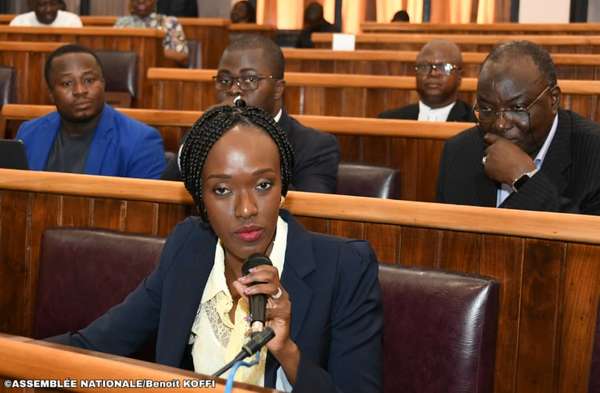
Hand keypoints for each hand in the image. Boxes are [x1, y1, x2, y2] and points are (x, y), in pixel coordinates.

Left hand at [233, 266, 299, 382]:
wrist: (277, 342)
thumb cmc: (267, 325)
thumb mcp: (253, 307)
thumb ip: (246, 294)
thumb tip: (237, 282)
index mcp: (275, 291)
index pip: (271, 271)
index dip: (260, 268)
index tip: (248, 271)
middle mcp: (281, 294)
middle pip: (272, 275)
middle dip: (256, 275)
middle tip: (245, 280)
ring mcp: (284, 303)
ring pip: (272, 287)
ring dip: (257, 287)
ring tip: (248, 291)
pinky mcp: (284, 313)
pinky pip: (272, 305)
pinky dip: (262, 306)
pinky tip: (255, 307)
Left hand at [483, 133, 535, 184]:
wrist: (521, 175)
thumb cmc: (523, 163)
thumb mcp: (517, 150)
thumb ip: (507, 148)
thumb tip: (504, 150)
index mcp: (501, 142)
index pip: (489, 137)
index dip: (489, 139)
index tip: (487, 139)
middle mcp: (492, 149)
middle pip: (488, 150)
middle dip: (492, 154)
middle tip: (501, 160)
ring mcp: (488, 159)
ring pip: (487, 160)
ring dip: (491, 163)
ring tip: (502, 168)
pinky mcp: (486, 168)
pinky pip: (487, 169)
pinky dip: (491, 171)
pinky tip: (500, 173)